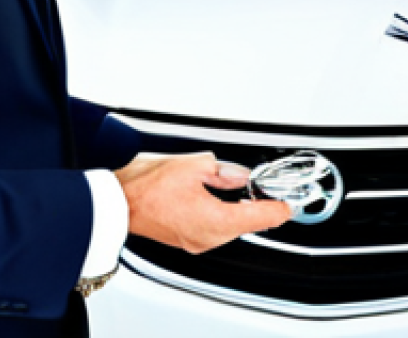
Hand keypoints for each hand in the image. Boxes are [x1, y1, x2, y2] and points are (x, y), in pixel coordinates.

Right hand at [115, 152, 292, 253]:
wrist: (119, 202)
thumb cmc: (147, 186)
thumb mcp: (194, 166)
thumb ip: (224, 171)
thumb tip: (240, 175)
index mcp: (215, 221)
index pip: (258, 218)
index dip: (277, 209)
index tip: (289, 204)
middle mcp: (208, 238)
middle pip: (244, 224)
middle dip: (258, 207)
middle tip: (268, 190)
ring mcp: (196, 242)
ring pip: (229, 227)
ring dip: (238, 211)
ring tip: (243, 191)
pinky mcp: (186, 239)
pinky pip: (213, 228)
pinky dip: (221, 215)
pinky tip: (218, 199)